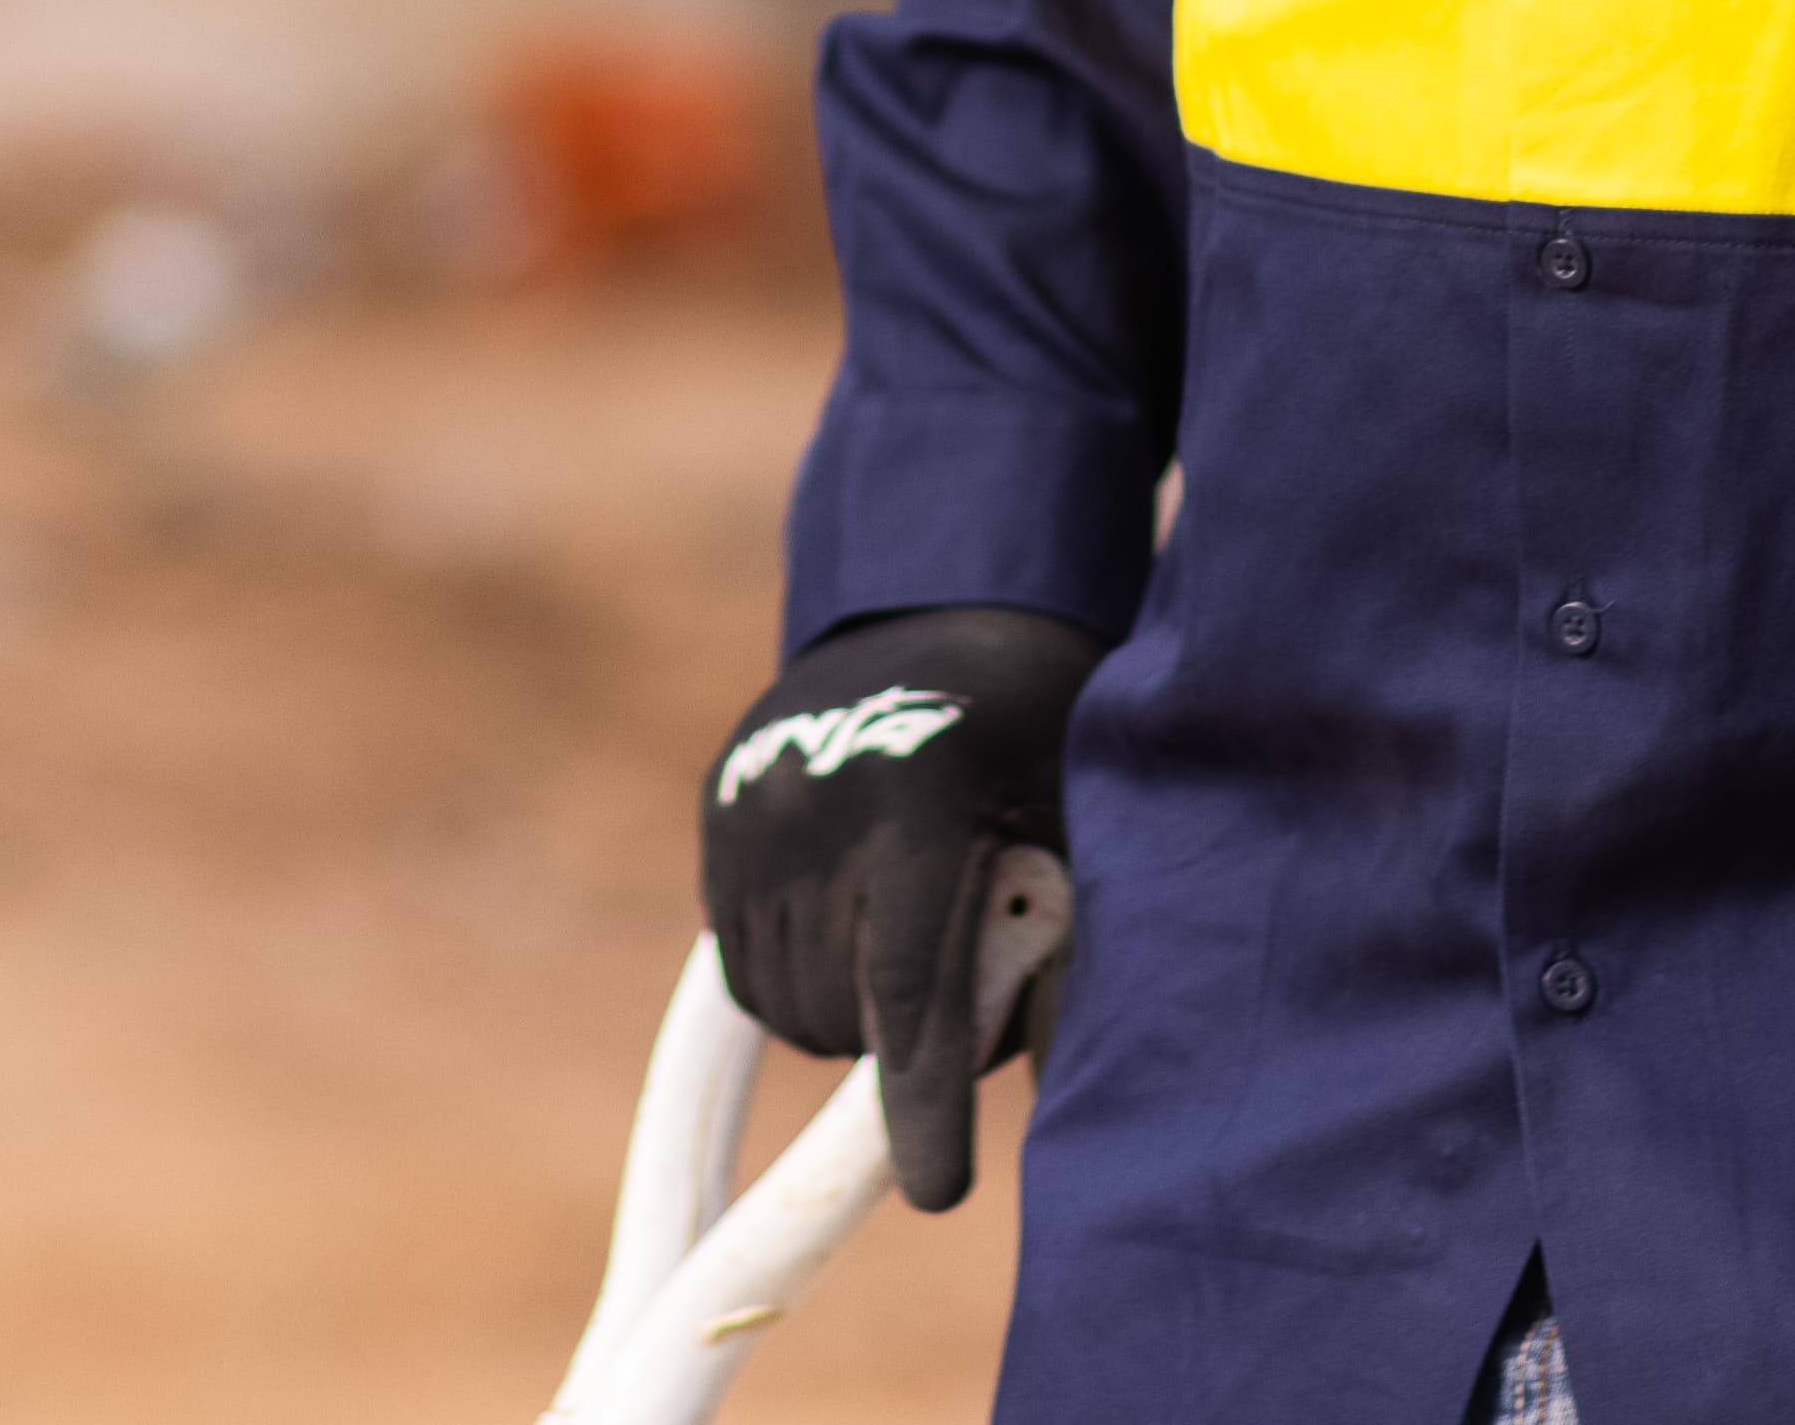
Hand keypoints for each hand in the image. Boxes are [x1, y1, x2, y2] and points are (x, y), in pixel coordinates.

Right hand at [697, 600, 1094, 1209]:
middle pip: (844, 1017)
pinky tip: (856, 918)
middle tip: (967, 993)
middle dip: (903, 1044)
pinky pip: (743, 963)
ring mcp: (752, 804)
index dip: (923, 1107)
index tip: (936, 1194)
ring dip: (847, 1017)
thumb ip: (1065, 959)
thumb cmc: (1039, 729)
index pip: (910, 992)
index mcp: (918, 802)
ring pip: (785, 1006)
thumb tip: (1058, 1111)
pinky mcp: (716, 809)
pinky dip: (800, 975)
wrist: (942, 601)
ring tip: (910, 949)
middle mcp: (815, 803)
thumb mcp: (1077, 827)